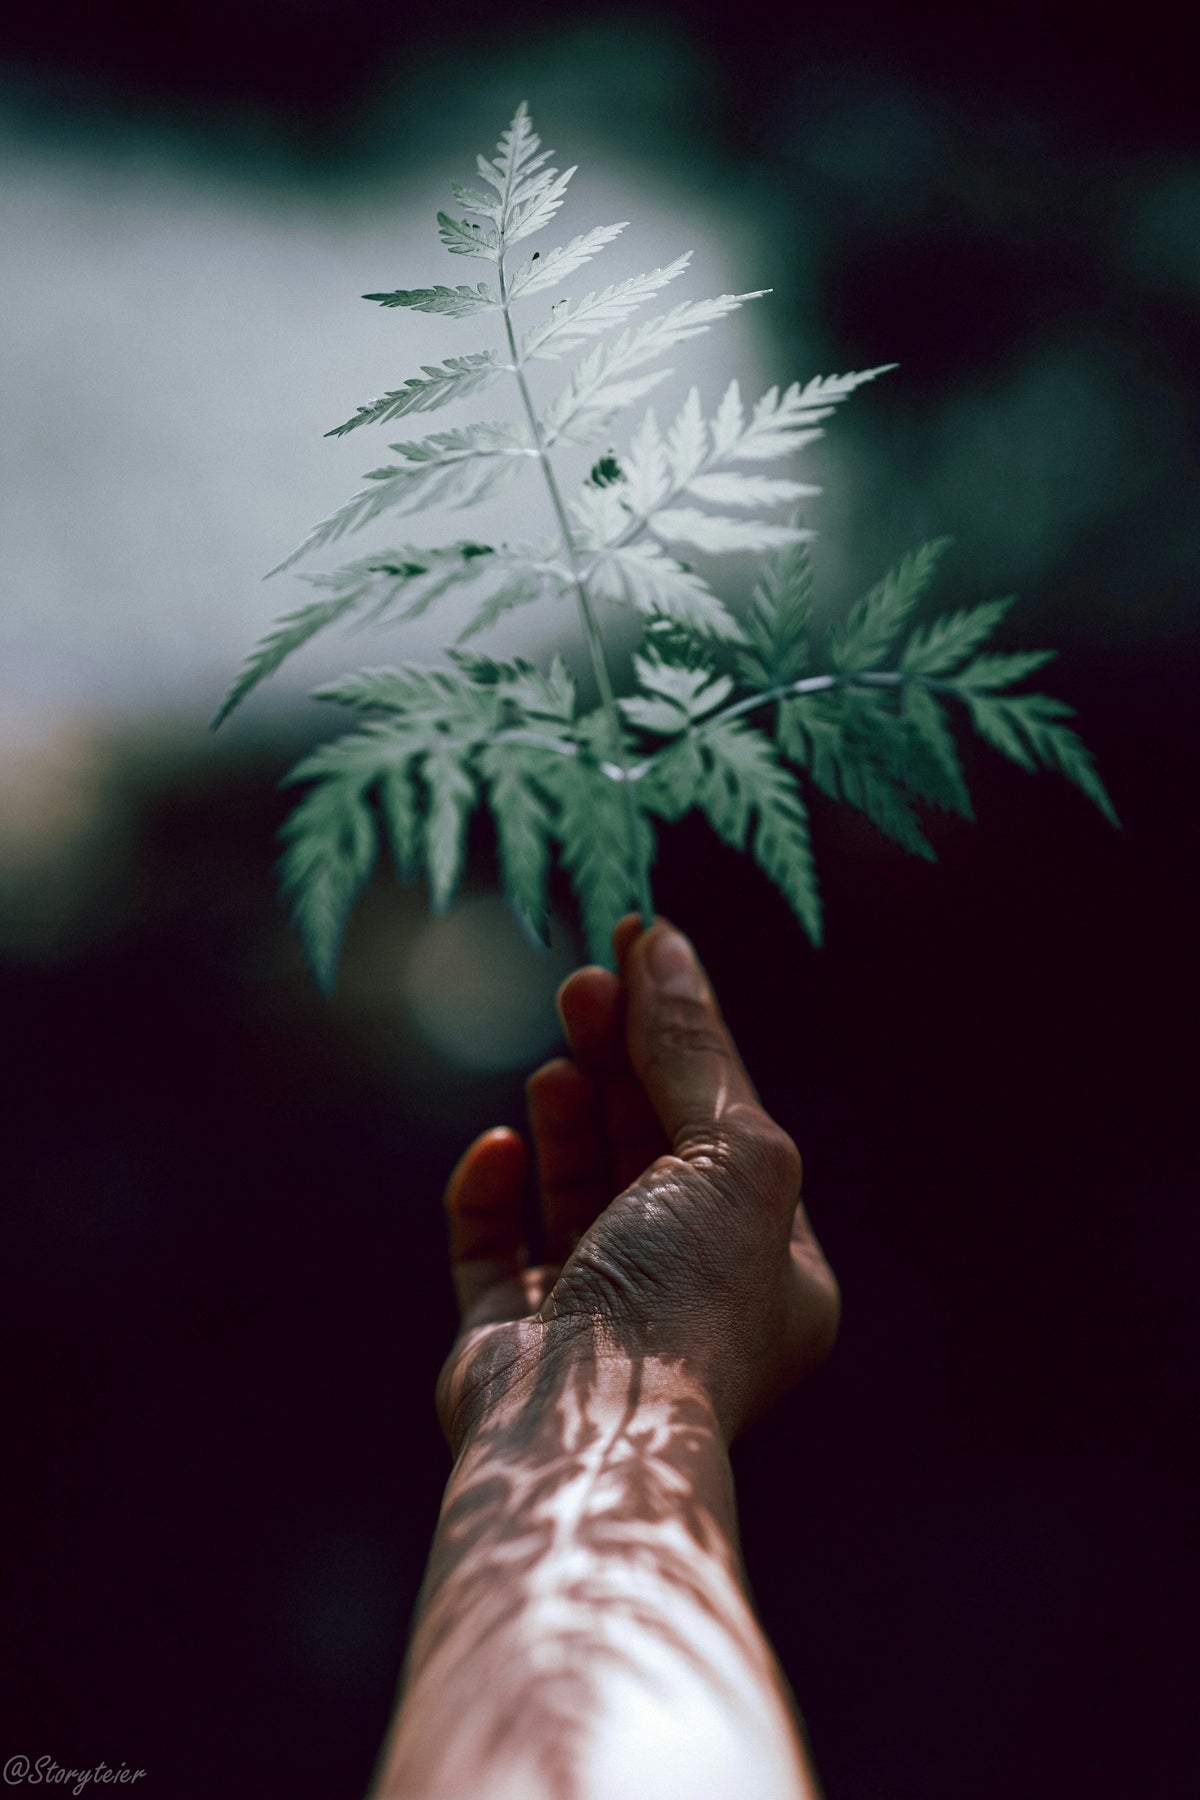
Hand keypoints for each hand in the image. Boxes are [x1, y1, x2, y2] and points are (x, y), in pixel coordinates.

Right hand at [438, 915, 839, 1449]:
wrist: (589, 1433)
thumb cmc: (686, 1299)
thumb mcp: (729, 1155)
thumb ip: (695, 1050)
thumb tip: (667, 946)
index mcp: (766, 1266)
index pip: (722, 1123)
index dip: (683, 1030)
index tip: (639, 946)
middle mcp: (685, 1293)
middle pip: (647, 1147)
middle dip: (620, 1061)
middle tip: (586, 985)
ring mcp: (594, 1318)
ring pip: (575, 1191)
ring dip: (567, 1117)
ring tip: (558, 1064)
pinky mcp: (509, 1336)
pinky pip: (493, 1245)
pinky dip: (493, 1190)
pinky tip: (499, 1147)